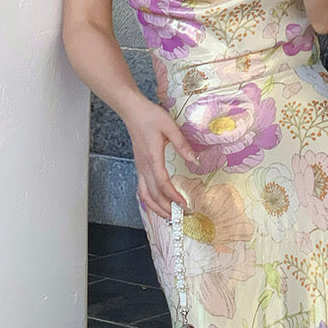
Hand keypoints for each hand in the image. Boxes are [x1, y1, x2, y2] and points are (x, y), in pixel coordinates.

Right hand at [126, 101, 197, 219]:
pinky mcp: (139, 166)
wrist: (132, 111)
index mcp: (152, 157)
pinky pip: (141, 189)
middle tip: (181, 215)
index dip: (173, 196)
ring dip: (156, 208)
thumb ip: (182, 144)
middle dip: (166, 208)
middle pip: (152, 194)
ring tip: (169, 216)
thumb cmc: (150, 116)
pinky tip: (158, 205)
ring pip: (144, 195)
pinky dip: (149, 200)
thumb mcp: (170, 126)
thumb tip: (195, 161)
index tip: (184, 204)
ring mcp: (140, 167)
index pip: (162, 183)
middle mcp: (144, 166)